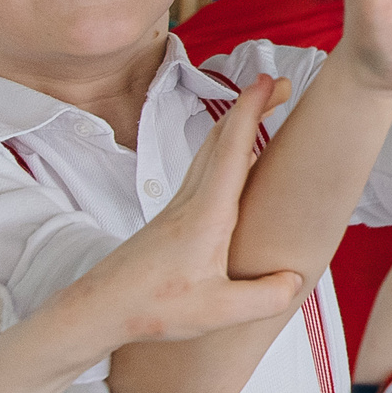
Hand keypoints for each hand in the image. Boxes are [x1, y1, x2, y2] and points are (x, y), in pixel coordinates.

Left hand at [63, 80, 307, 345]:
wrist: (97, 311)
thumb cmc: (151, 308)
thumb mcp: (217, 312)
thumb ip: (264, 298)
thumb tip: (295, 279)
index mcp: (207, 214)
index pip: (234, 149)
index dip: (252, 110)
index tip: (272, 80)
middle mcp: (191, 201)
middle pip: (221, 138)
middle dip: (251, 105)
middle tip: (281, 86)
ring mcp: (178, 208)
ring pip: (209, 151)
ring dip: (236, 124)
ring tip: (262, 113)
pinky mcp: (171, 220)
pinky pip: (204, 170)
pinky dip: (225, 150)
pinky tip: (237, 163)